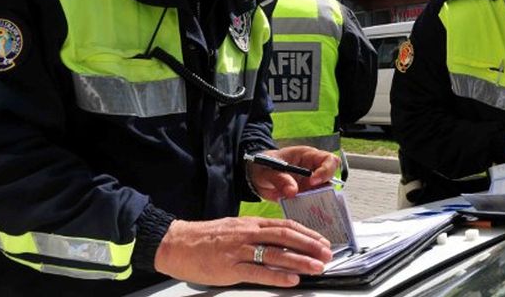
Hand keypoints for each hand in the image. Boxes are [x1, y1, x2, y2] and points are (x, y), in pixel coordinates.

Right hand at [154, 217, 332, 286]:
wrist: (177, 243)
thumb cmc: (205, 238)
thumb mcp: (234, 229)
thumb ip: (255, 234)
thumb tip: (278, 243)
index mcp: (250, 224)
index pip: (285, 226)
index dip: (306, 233)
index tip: (322, 241)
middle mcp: (248, 234)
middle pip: (285, 236)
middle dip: (309, 245)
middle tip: (327, 253)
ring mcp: (239, 250)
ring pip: (276, 253)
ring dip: (300, 260)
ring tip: (317, 267)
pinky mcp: (230, 267)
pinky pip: (257, 271)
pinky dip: (277, 275)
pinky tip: (292, 279)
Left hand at [248, 146, 339, 201]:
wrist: (255, 176)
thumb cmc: (263, 165)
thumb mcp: (267, 170)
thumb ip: (279, 179)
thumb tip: (293, 191)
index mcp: (307, 156)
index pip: (328, 159)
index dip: (326, 170)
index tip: (313, 181)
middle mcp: (313, 169)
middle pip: (331, 177)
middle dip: (325, 188)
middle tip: (312, 197)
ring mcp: (310, 184)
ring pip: (324, 193)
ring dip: (319, 201)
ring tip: (308, 208)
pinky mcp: (305, 196)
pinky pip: (313, 203)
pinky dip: (311, 209)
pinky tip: (304, 214)